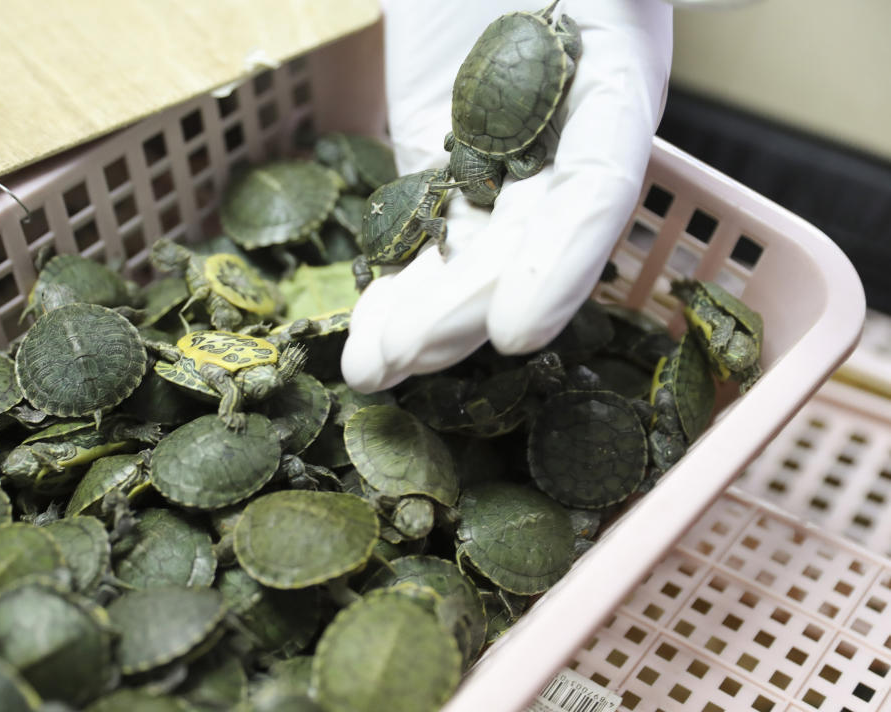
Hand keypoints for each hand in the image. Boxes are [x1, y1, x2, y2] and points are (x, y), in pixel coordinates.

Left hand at [341, 0, 672, 391]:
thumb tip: (618, 70)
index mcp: (616, 89)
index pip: (596, 192)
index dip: (561, 264)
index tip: (513, 331)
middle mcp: (564, 142)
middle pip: (522, 242)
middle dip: (466, 305)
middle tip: (410, 355)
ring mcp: (498, 157)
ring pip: (466, 253)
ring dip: (420, 318)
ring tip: (369, 370)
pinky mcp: (438, 160)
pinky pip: (419, 232)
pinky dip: (392, 285)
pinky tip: (364, 340)